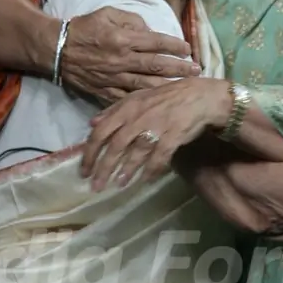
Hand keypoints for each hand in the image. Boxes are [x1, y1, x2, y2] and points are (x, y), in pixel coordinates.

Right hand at [61, 8, 200, 102]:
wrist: (55, 49)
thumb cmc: (83, 28)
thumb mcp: (107, 13)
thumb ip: (131, 19)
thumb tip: (150, 30)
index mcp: (122, 39)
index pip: (156, 42)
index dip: (175, 45)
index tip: (188, 48)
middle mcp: (121, 60)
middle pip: (157, 66)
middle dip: (180, 69)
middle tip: (197, 71)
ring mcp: (114, 79)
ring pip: (147, 85)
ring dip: (168, 86)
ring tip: (185, 87)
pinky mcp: (105, 92)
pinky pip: (129, 99)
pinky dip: (145, 101)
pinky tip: (159, 102)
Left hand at [80, 79, 232, 189]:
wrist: (199, 96)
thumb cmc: (165, 98)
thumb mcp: (137, 98)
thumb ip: (113, 110)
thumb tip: (92, 123)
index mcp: (126, 108)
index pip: (101, 132)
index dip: (90, 152)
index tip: (84, 170)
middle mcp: (138, 118)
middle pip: (115, 146)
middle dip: (104, 168)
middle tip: (96, 186)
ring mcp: (156, 128)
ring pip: (136, 153)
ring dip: (126, 171)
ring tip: (118, 185)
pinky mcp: (173, 137)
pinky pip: (159, 157)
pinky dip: (151, 170)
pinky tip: (145, 181)